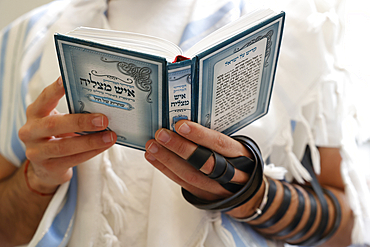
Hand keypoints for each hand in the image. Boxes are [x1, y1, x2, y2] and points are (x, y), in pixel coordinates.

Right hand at [18, 77, 116, 192]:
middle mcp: (30, 131)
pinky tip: (104, 146)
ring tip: (110, 136)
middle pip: (54, 125)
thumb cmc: (57, 136)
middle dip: (81, 122)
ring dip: (91, 141)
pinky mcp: (48, 167)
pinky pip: (73, 160)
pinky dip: (91, 152)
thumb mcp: (59, 121)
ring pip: (64, 146)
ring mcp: (37, 152)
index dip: (55, 90)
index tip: (66, 79)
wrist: (46, 167)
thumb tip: (101, 105)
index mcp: (35, 113)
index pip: (44, 98)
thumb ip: (72, 112)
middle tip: (103, 119)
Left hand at [145, 120, 264, 217]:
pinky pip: (184, 183)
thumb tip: (185, 120)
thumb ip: (215, 136)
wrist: (248, 189)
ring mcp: (219, 188)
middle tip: (162, 135)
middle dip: (180, 148)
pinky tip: (155, 158)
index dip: (200, 135)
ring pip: (192, 176)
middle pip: (205, 162)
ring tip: (152, 146)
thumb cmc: (237, 159)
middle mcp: (232, 173)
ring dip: (168, 160)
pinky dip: (166, 170)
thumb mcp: (235, 145)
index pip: (220, 143)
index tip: (181, 125)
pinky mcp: (206, 196)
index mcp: (241, 154)